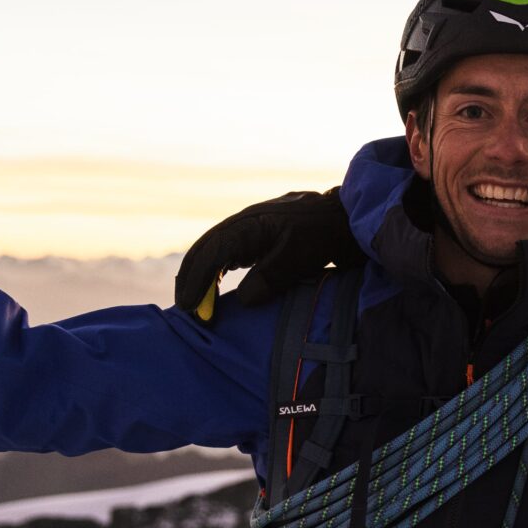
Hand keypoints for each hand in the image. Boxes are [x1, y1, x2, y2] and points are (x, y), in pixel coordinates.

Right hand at [174, 188, 359, 318]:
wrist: (342, 218)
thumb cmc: (322, 235)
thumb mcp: (299, 257)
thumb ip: (271, 277)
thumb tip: (244, 299)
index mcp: (247, 226)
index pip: (211, 254)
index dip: (196, 280)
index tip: (188, 306)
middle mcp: (241, 224)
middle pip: (204, 250)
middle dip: (190, 279)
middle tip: (186, 309)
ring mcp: (247, 229)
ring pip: (212, 251)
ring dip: (200, 276)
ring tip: (195, 303)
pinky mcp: (256, 236)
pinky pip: (226, 253)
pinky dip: (215, 271)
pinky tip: (213, 288)